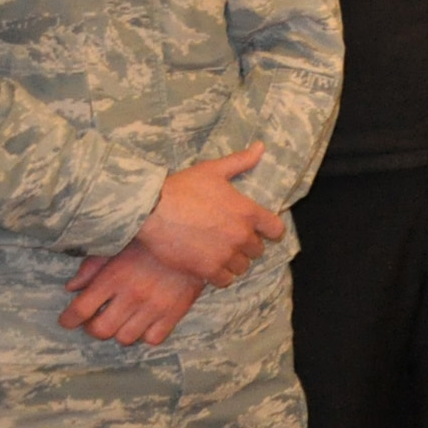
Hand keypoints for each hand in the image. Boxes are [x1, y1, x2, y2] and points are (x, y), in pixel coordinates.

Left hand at [60, 240, 205, 345]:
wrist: (195, 240)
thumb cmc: (151, 243)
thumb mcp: (117, 247)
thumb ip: (92, 267)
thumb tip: (71, 287)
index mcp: (114, 276)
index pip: (80, 309)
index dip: (68, 320)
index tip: (68, 320)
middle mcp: (132, 294)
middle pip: (100, 330)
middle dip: (92, 328)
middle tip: (95, 320)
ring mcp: (155, 306)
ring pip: (125, 338)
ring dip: (118, 332)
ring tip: (121, 321)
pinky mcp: (175, 313)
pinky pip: (152, 339)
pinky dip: (145, 335)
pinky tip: (144, 322)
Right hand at [136, 145, 282, 286]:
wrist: (151, 210)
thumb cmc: (182, 187)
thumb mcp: (213, 170)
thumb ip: (240, 161)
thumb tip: (261, 147)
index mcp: (248, 212)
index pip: (276, 230)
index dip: (268, 230)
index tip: (258, 230)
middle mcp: (241, 236)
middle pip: (257, 250)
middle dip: (247, 246)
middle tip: (230, 240)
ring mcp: (225, 255)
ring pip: (242, 267)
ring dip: (234, 262)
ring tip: (219, 253)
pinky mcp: (207, 270)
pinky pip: (224, 280)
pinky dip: (219, 275)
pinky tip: (209, 266)